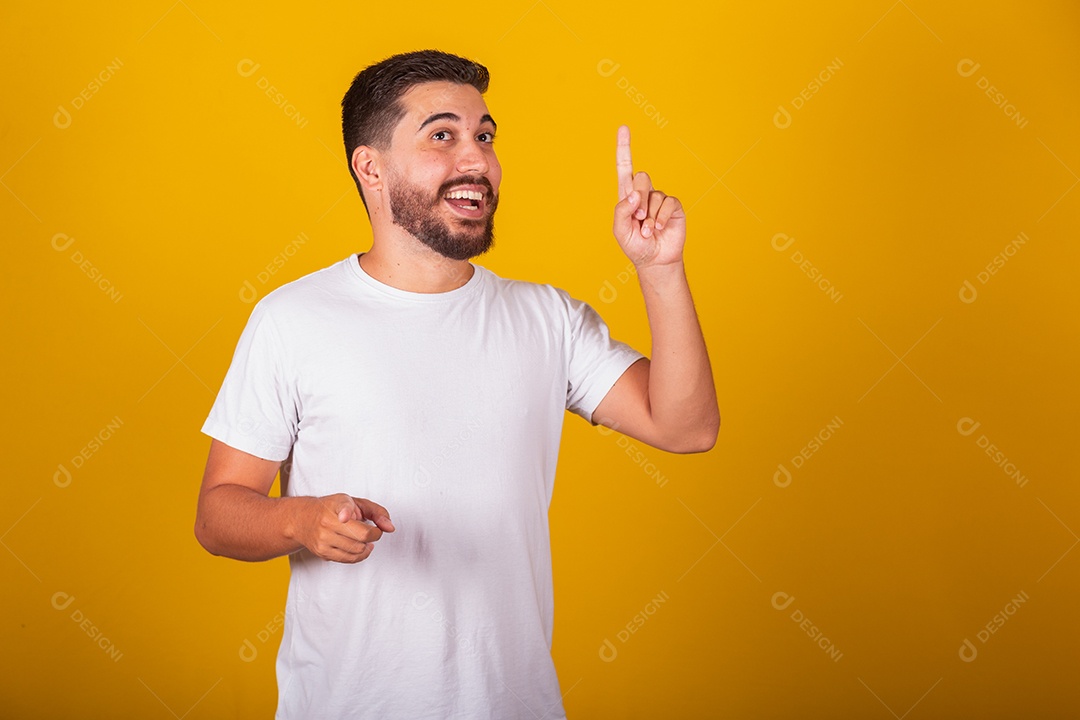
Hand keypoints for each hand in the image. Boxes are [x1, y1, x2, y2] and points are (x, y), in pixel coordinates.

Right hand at [296, 493, 394, 562]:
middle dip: (374, 534)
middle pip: (361, 535)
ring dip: (367, 545)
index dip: (345, 512)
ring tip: (363, 537)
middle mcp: (327, 522)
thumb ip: (377, 512)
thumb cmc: (332, 509)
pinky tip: (360, 546)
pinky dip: (360, 555)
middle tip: (373, 530)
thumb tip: (389, 528)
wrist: (303, 519)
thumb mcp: (355, 502)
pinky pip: (349, 559)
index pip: (342, 508)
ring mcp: (323, 539)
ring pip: (357, 549)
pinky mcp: (322, 552)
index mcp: (336, 505)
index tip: (345, 516)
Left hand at [613, 125, 685, 267]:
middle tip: (638, 218)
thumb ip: (621, 210)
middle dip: (639, 197)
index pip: (625, 167)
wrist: (655, 260)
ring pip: (654, 193)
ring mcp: (659, 199)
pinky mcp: (673, 207)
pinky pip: (668, 202)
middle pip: (641, 177)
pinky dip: (661, 216)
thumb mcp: (620, 230)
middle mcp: (644, 193)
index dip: (624, 148)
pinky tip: (658, 228)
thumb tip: (634, 195)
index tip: (623, 128)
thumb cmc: (635, 246)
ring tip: (647, 231)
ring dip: (649, 215)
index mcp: (627, 196)